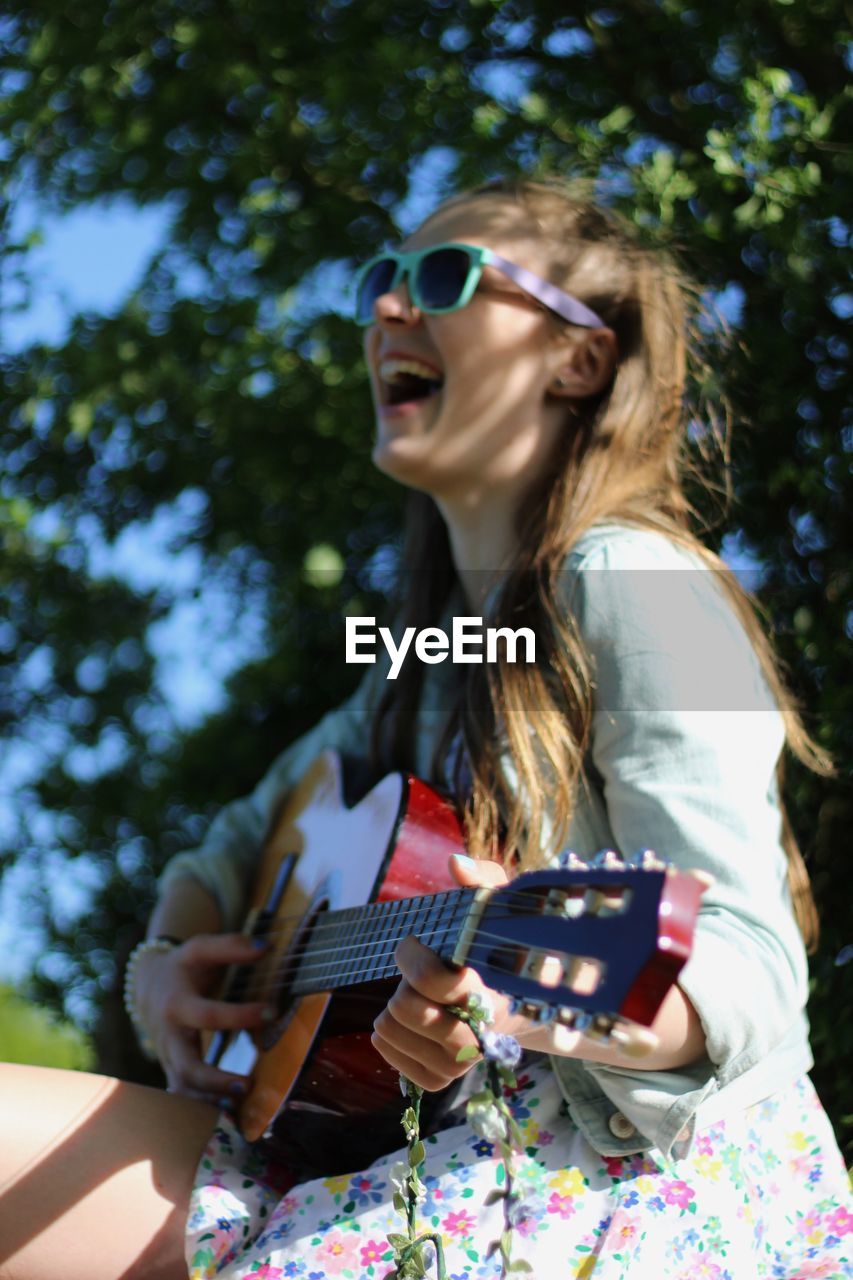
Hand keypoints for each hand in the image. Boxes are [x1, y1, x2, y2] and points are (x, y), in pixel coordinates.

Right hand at [132, 934, 271, 1101]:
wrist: (148, 985)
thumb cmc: (184, 966)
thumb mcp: (200, 949)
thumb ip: (231, 946)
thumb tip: (265, 946)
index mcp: (177, 1003)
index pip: (207, 1014)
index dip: (238, 1015)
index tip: (271, 1011)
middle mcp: (169, 1036)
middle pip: (187, 1065)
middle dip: (215, 1079)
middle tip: (248, 1083)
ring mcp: (168, 1058)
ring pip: (183, 1089)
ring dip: (209, 1101)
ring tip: (240, 1106)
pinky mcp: (173, 1071)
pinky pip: (184, 1095)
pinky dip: (202, 1110)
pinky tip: (229, 1116)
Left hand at [371, 854, 530, 1090]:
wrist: (522, 998)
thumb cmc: (501, 942)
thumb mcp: (500, 903)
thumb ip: (482, 879)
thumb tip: (455, 863)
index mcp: (499, 988)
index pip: (441, 983)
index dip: (413, 958)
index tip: (411, 941)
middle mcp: (486, 1034)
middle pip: (412, 1012)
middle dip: (404, 984)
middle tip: (415, 974)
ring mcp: (466, 1062)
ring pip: (398, 1037)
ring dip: (392, 1012)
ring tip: (409, 996)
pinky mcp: (447, 1079)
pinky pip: (400, 1070)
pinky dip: (388, 1043)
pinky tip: (401, 1024)